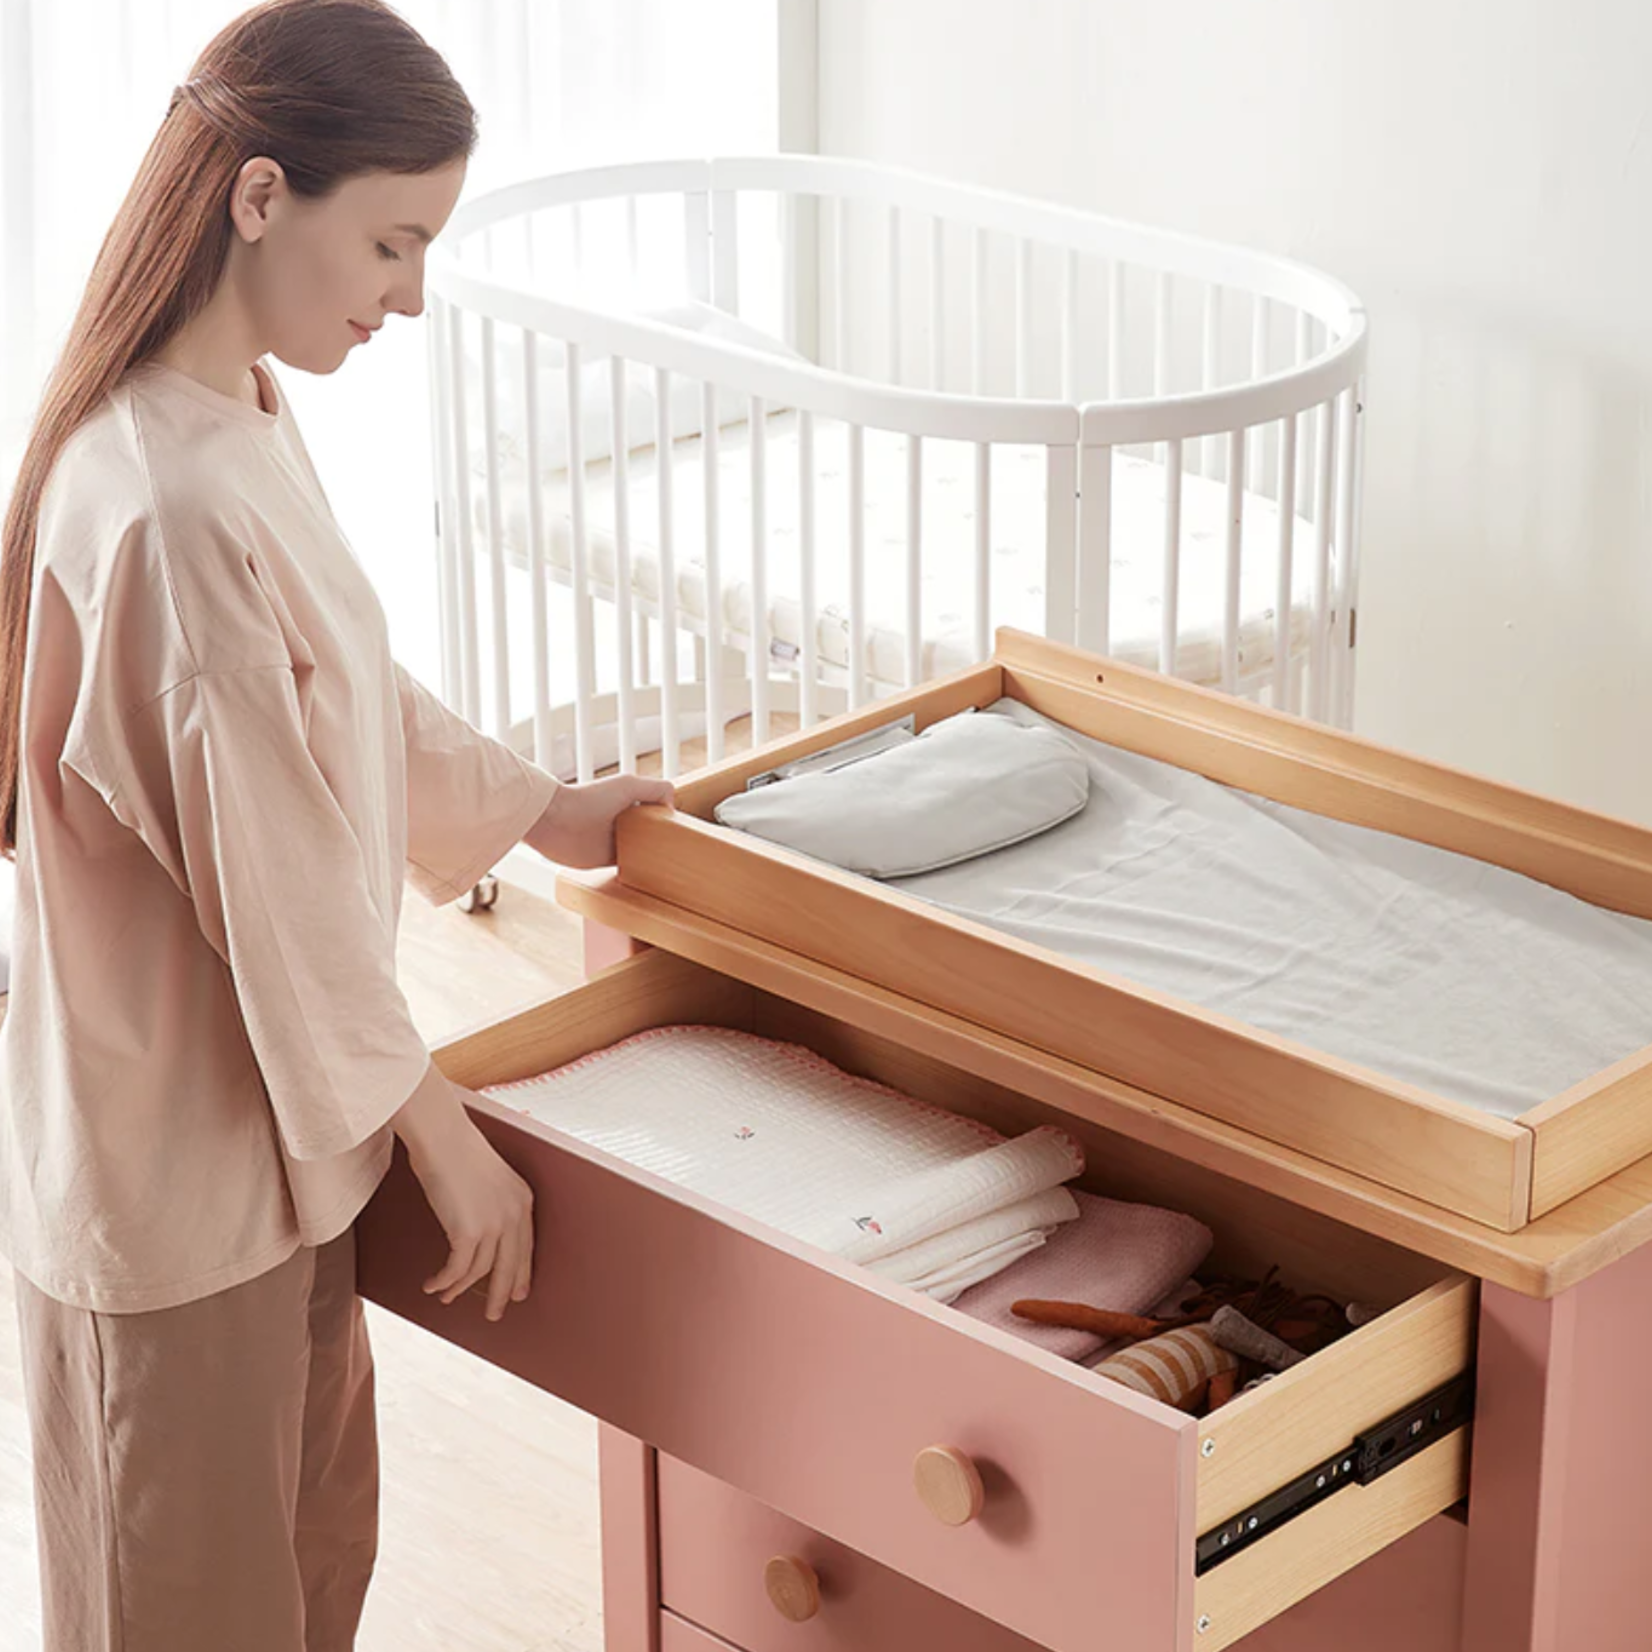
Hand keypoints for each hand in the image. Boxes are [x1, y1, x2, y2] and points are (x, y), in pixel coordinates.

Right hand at [391, 1063, 533, 1321]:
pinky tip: (433, 1286)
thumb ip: (488, 1206)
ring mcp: (494, 1223)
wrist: (442, 1135)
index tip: (519, 1292)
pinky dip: (443, 1281)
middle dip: (501, 1293)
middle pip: (511, 1266)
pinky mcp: (469, 1231)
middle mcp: (514, 1213)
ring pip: (479, 1272)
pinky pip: (456, 1270)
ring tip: (446, 1297)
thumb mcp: (484, 1180)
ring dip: (460, 1288)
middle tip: (493, 1313)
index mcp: (523, 1199)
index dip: (522, 1272)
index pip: (526, 1247)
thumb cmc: (455, 1150)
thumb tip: (475, 1234)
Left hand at [525, 773, 674, 868]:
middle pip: (652, 832)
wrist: (553, 820)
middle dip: (663, 840)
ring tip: (668, 866)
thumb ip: (656, 789)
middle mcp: (624, 821)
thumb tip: (672, 807)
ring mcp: (615, 841)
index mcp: (631, 802)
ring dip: (651, 858)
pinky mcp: (604, 860)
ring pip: (642, 851)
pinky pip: (627, 867)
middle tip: (676, 851)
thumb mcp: (628, 785)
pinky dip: (637, 871)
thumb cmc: (587, 800)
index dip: (668, 818)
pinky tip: (648, 874)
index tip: (680, 830)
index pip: (658, 810)